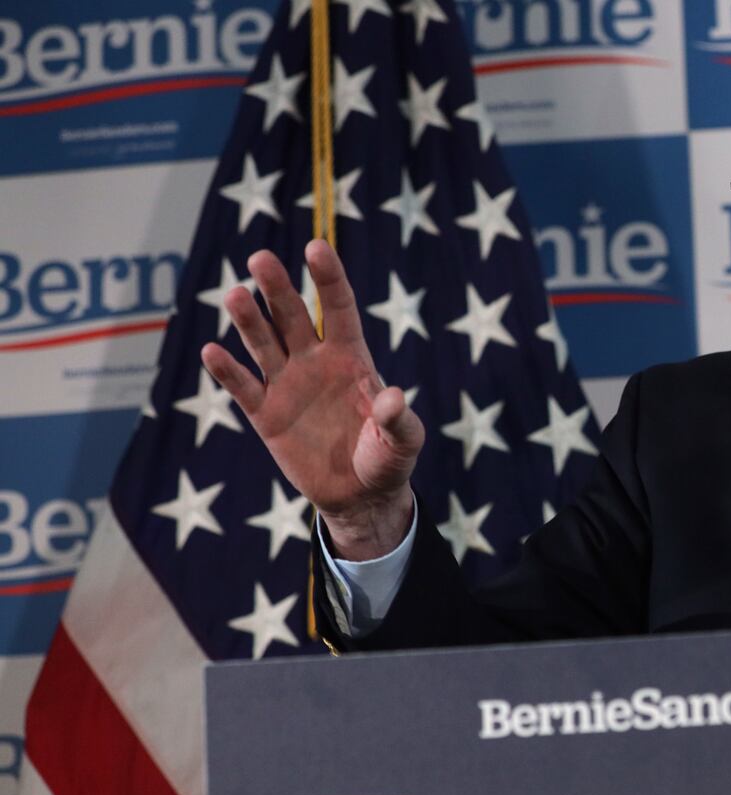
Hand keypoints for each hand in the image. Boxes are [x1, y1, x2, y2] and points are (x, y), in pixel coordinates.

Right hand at [200, 239, 423, 559]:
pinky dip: (228, 371)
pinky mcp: (267, 415)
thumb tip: (392, 397)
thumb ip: (398, 419)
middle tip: (260, 258)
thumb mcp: (403, 442)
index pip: (339, 308)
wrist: (361, 497)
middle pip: (293, 317)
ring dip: (249, 320)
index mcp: (352, 358)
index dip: (328, 278)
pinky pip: (244, 389)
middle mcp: (316, 363)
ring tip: (234, 294)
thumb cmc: (388, 461)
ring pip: (264, 344)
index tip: (315, 247)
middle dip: (278, 288)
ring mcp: (288, 386)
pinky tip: (213, 351)